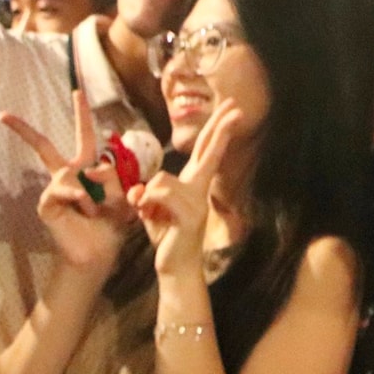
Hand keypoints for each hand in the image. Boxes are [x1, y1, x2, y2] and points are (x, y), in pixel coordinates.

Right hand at [1, 89, 132, 272]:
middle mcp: (68, 175)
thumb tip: (95, 168)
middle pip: (44, 146)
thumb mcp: (122, 195)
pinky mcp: (47, 204)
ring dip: (91, 192)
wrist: (99, 252)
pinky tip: (87, 208)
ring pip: (68, 174)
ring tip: (97, 209)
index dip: (82, 114)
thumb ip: (114, 176)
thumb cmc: (111, 224)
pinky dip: (80, 198)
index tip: (77, 91)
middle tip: (9, 113)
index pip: (84, 136)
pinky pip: (63, 190)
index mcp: (87, 169)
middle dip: (26, 129)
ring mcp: (54, 190)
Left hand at [133, 98, 237, 276]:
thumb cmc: (166, 235)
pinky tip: (148, 217)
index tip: (232, 109)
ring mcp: (197, 202)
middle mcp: (199, 190)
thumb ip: (145, 193)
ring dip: (146, 198)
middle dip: (220, 127)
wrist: (175, 267)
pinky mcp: (189, 217)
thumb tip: (137, 189)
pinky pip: (158, 195)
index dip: (218, 128)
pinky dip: (145, 205)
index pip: (206, 150)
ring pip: (161, 180)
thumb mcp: (151, 208)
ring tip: (149, 214)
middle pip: (208, 151)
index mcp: (194, 184)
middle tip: (235, 106)